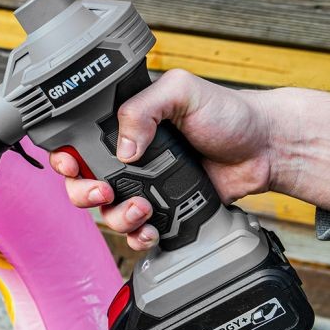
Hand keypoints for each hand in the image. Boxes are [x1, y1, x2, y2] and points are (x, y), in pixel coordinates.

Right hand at [50, 69, 275, 250]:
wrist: (263, 149)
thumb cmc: (227, 113)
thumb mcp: (181, 92)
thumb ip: (144, 108)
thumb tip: (122, 148)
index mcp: (124, 126)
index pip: (78, 144)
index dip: (65, 158)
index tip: (70, 165)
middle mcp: (127, 158)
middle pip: (82, 184)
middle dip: (84, 193)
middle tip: (105, 191)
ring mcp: (142, 186)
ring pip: (107, 212)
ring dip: (116, 217)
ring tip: (142, 209)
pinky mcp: (162, 211)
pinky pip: (135, 231)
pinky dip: (137, 236)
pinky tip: (149, 230)